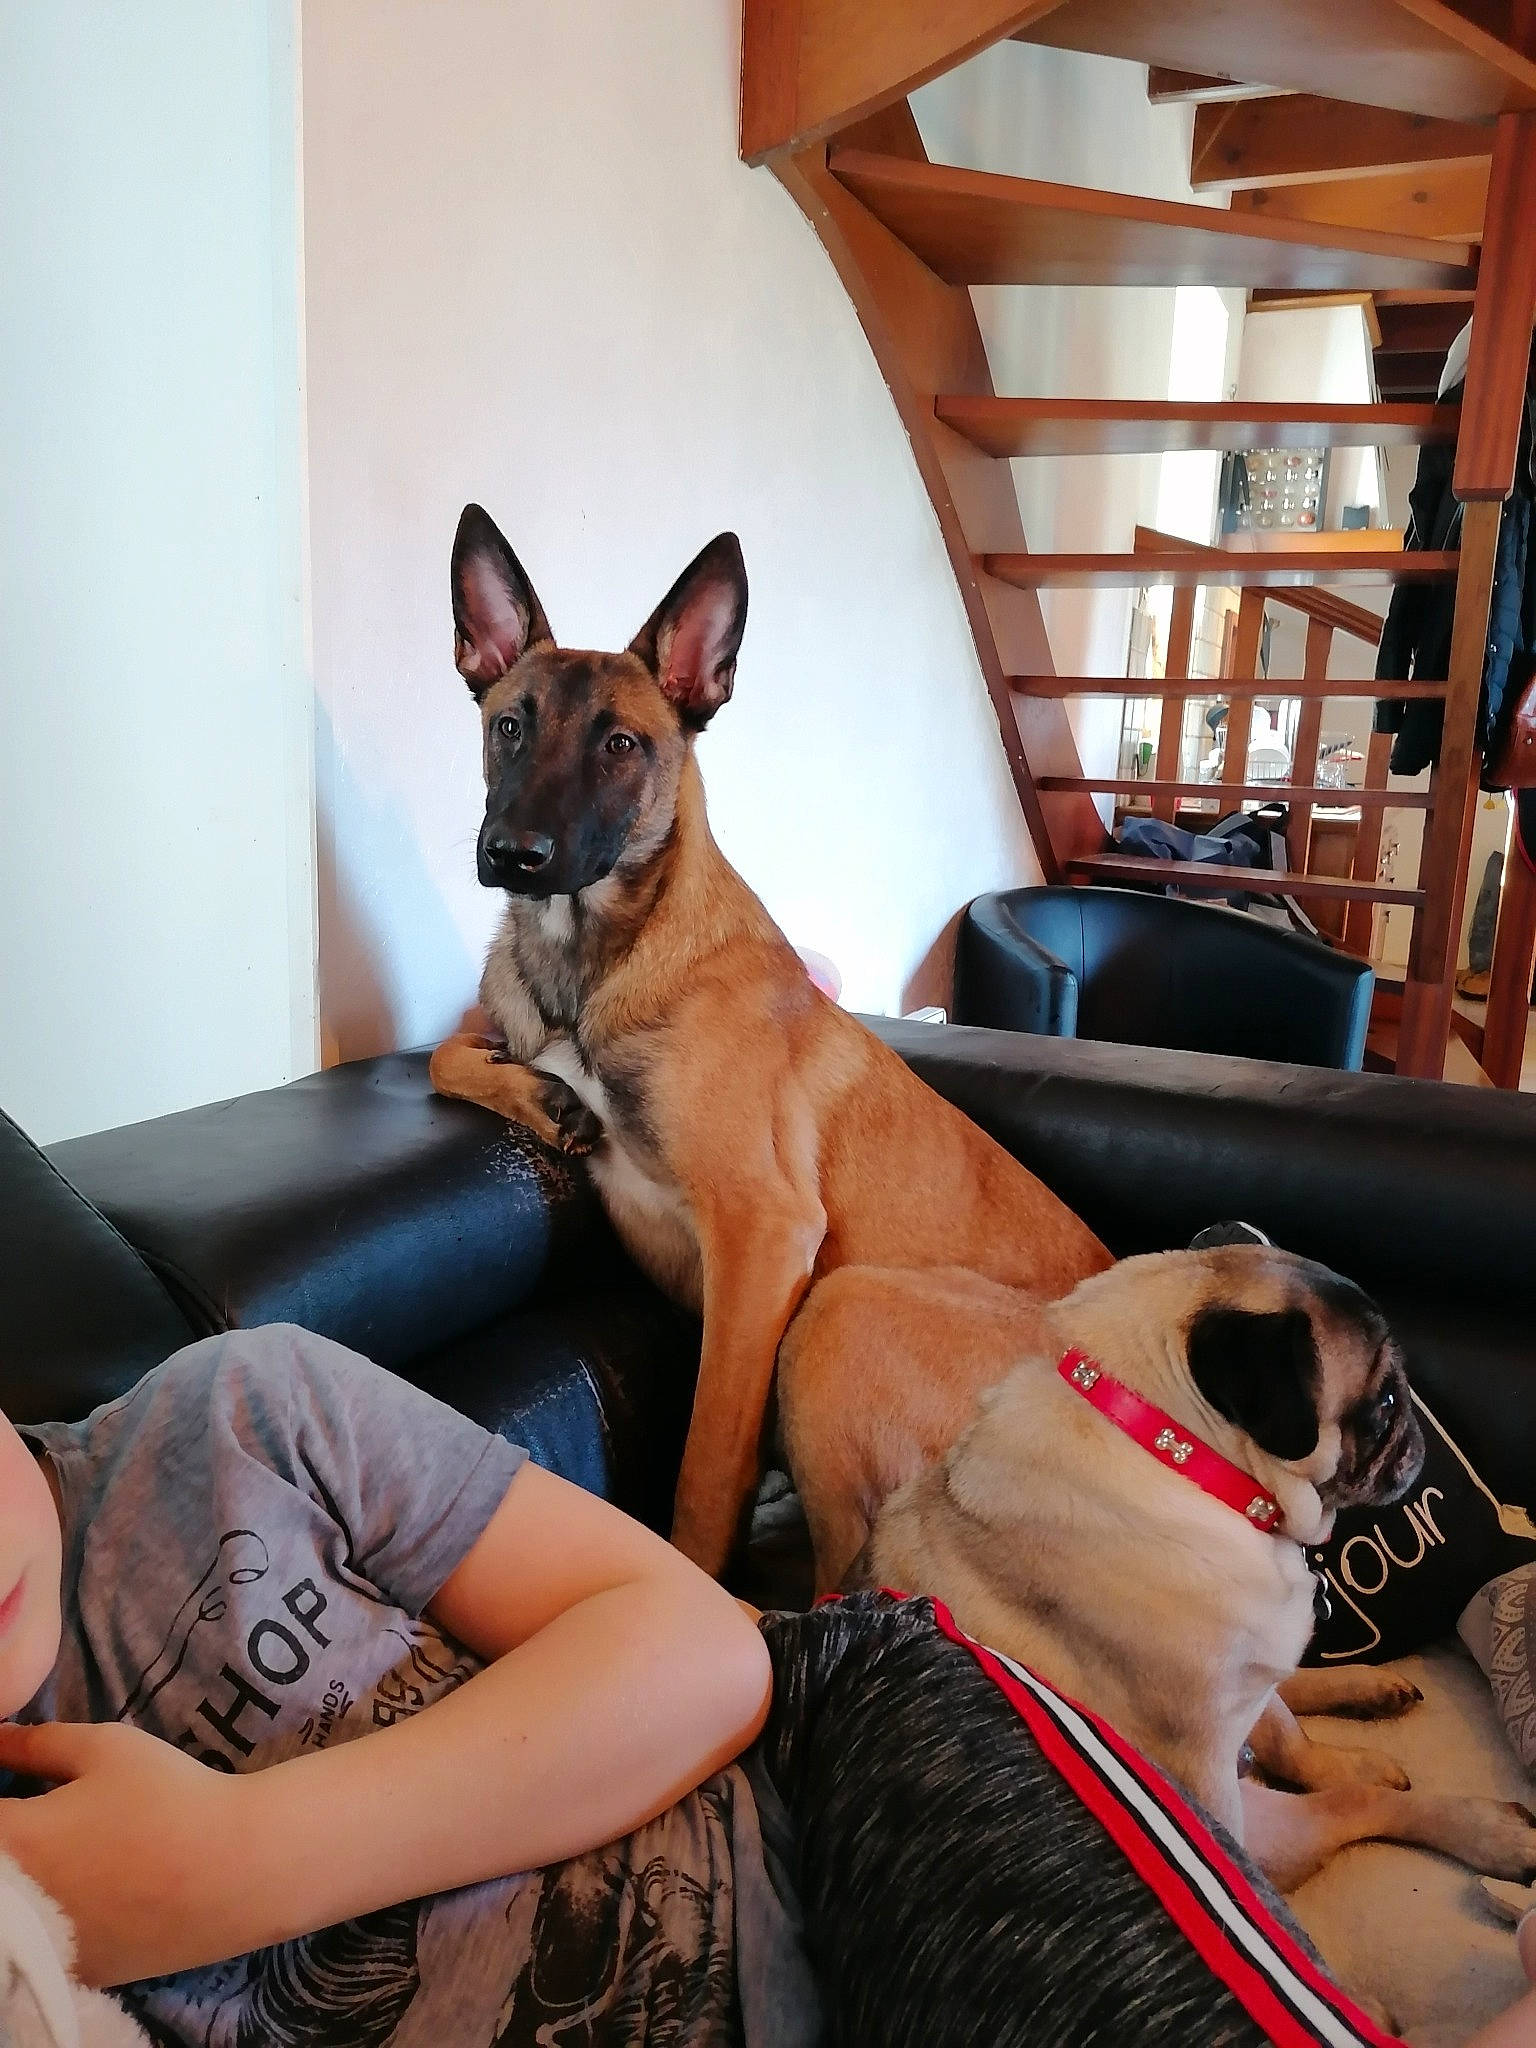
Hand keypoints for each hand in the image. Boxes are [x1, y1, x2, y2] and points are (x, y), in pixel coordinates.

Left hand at [0, 1721, 249, 1986]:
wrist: (239, 1868)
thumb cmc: (171, 1796)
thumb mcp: (106, 1748)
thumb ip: (37, 1743)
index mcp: (15, 1839)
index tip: (18, 1788)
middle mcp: (14, 1902)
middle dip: (13, 1841)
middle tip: (51, 1820)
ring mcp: (45, 1945)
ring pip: (13, 1907)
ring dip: (24, 1881)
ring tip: (72, 1850)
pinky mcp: (77, 1971)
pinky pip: (43, 1940)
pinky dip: (51, 1915)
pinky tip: (90, 1889)